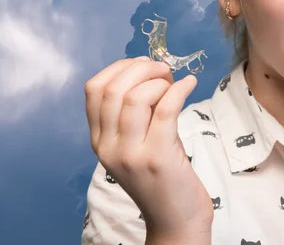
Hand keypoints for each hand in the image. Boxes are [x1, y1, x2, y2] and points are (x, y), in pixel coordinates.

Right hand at [84, 56, 213, 238]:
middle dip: (141, 69)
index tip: (142, 65)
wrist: (174, 219)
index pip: (93, 89)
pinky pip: (166, 109)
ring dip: (159, 80)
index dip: (119, 68)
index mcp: (99, 140)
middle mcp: (107, 147)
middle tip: (163, 71)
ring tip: (175, 83)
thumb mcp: (138, 141)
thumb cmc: (162, 175)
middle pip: (114, 89)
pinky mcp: (157, 157)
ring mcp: (130, 153)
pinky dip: (180, 89)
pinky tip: (191, 83)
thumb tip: (151, 70)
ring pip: (136, 97)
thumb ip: (136, 112)